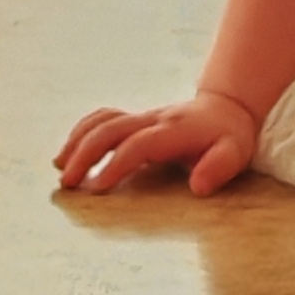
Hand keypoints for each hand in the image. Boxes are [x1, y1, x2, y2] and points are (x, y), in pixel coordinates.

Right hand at [55, 91, 260, 197]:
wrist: (226, 107)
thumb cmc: (229, 137)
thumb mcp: (234, 153)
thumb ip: (218, 168)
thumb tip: (198, 186)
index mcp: (173, 131)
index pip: (138, 145)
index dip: (117, 164)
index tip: (97, 187)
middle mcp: (152, 120)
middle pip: (110, 130)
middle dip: (85, 154)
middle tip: (68, 184)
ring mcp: (141, 117)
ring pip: (102, 121)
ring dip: (77, 141)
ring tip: (60, 168)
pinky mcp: (134, 119)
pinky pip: (102, 118)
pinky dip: (81, 132)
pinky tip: (69, 152)